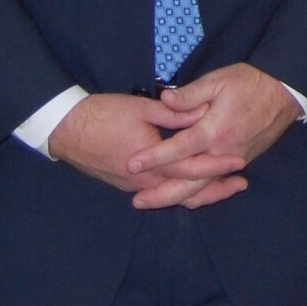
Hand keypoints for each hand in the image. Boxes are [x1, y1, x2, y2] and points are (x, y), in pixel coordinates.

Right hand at [46, 93, 246, 209]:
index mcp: (152, 161)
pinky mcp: (126, 186)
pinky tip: (190, 186)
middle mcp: (145, 181)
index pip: (192, 167)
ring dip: (199, 193)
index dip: (218, 165)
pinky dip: (179, 192)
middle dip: (215, 189)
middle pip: (187, 191)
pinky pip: (159, 194)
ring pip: (173, 196)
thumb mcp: (143, 108)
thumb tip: (202, 113)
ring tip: (223, 188)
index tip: (239, 161)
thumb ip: (175, 114)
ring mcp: (134, 187)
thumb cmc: (103, 114)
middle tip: (240, 185)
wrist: (66, 129)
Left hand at [125, 63, 302, 209]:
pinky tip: (181, 196)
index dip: (154, 157)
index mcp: (214, 130)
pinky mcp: (240, 162)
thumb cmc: (249, 83)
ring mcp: (233, 161)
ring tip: (153, 202)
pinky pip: (215, 183)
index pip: (179, 149)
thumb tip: (165, 101)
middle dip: (162, 194)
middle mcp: (223, 152)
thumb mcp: (217, 81)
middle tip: (137, 201)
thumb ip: (190, 94)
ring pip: (203, 188)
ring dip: (177, 198)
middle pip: (190, 183)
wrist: (284, 93)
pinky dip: (197, 193)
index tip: (132, 164)